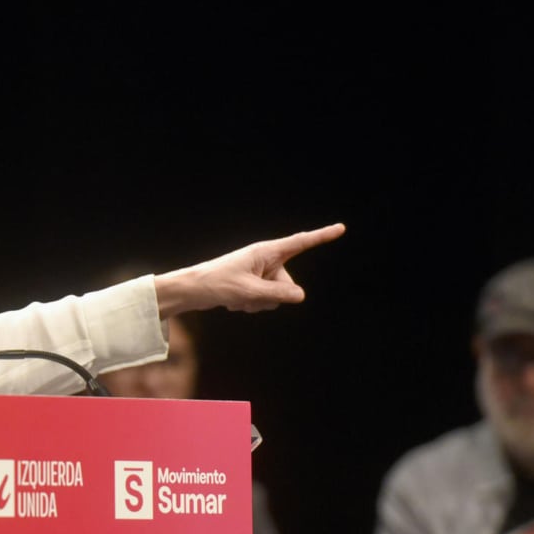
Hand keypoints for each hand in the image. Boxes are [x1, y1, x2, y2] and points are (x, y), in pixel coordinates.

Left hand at [154, 223, 345, 316]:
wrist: (192, 290)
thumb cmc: (217, 284)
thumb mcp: (249, 291)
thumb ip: (278, 293)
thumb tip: (300, 295)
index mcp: (265, 252)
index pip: (300, 243)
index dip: (322, 237)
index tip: (341, 228)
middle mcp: (264, 260)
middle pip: (287, 284)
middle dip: (271, 296)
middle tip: (245, 295)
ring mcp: (259, 274)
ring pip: (275, 296)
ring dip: (258, 303)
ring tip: (236, 297)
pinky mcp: (252, 285)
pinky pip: (263, 301)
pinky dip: (250, 305)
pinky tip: (232, 302)